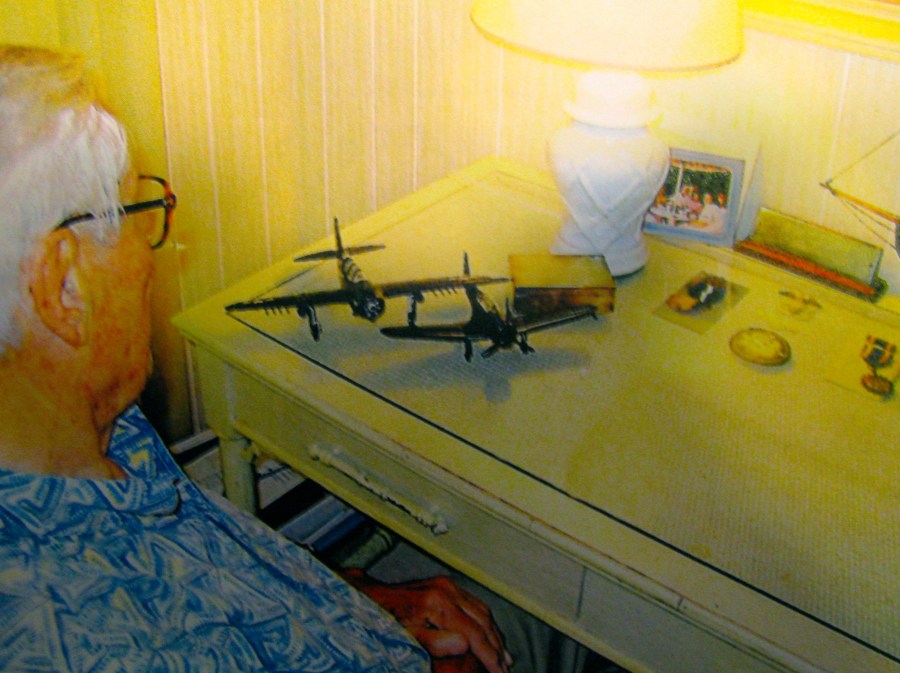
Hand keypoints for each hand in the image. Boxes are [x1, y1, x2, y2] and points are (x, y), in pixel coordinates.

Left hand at [342, 569, 511, 672]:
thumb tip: (464, 647)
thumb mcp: (407, 637)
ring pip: (483, 611)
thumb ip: (436, 642)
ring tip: (504, 658)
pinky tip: (490, 635)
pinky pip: (475, 603)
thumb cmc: (386, 621)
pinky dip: (486, 622)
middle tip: (506, 670)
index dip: (490, 656)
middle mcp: (448, 590)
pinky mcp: (447, 584)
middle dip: (497, 648)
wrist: (370, 596)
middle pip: (483, 622)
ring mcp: (448, 584)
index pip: (475, 634)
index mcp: (439, 603)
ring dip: (495, 635)